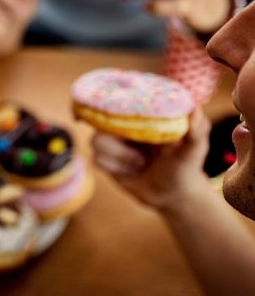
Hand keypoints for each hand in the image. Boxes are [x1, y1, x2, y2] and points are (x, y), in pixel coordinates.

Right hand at [91, 108, 211, 211]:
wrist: (171, 194)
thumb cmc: (185, 167)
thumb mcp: (195, 149)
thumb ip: (198, 129)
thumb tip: (195, 108)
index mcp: (144, 115)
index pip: (121, 100)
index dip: (113, 102)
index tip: (116, 111)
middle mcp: (124, 124)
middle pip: (101, 119)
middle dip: (119, 141)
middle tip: (141, 157)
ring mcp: (112, 141)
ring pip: (97, 141)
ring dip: (121, 157)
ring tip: (141, 164)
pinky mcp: (104, 159)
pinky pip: (97, 158)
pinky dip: (116, 168)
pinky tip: (131, 172)